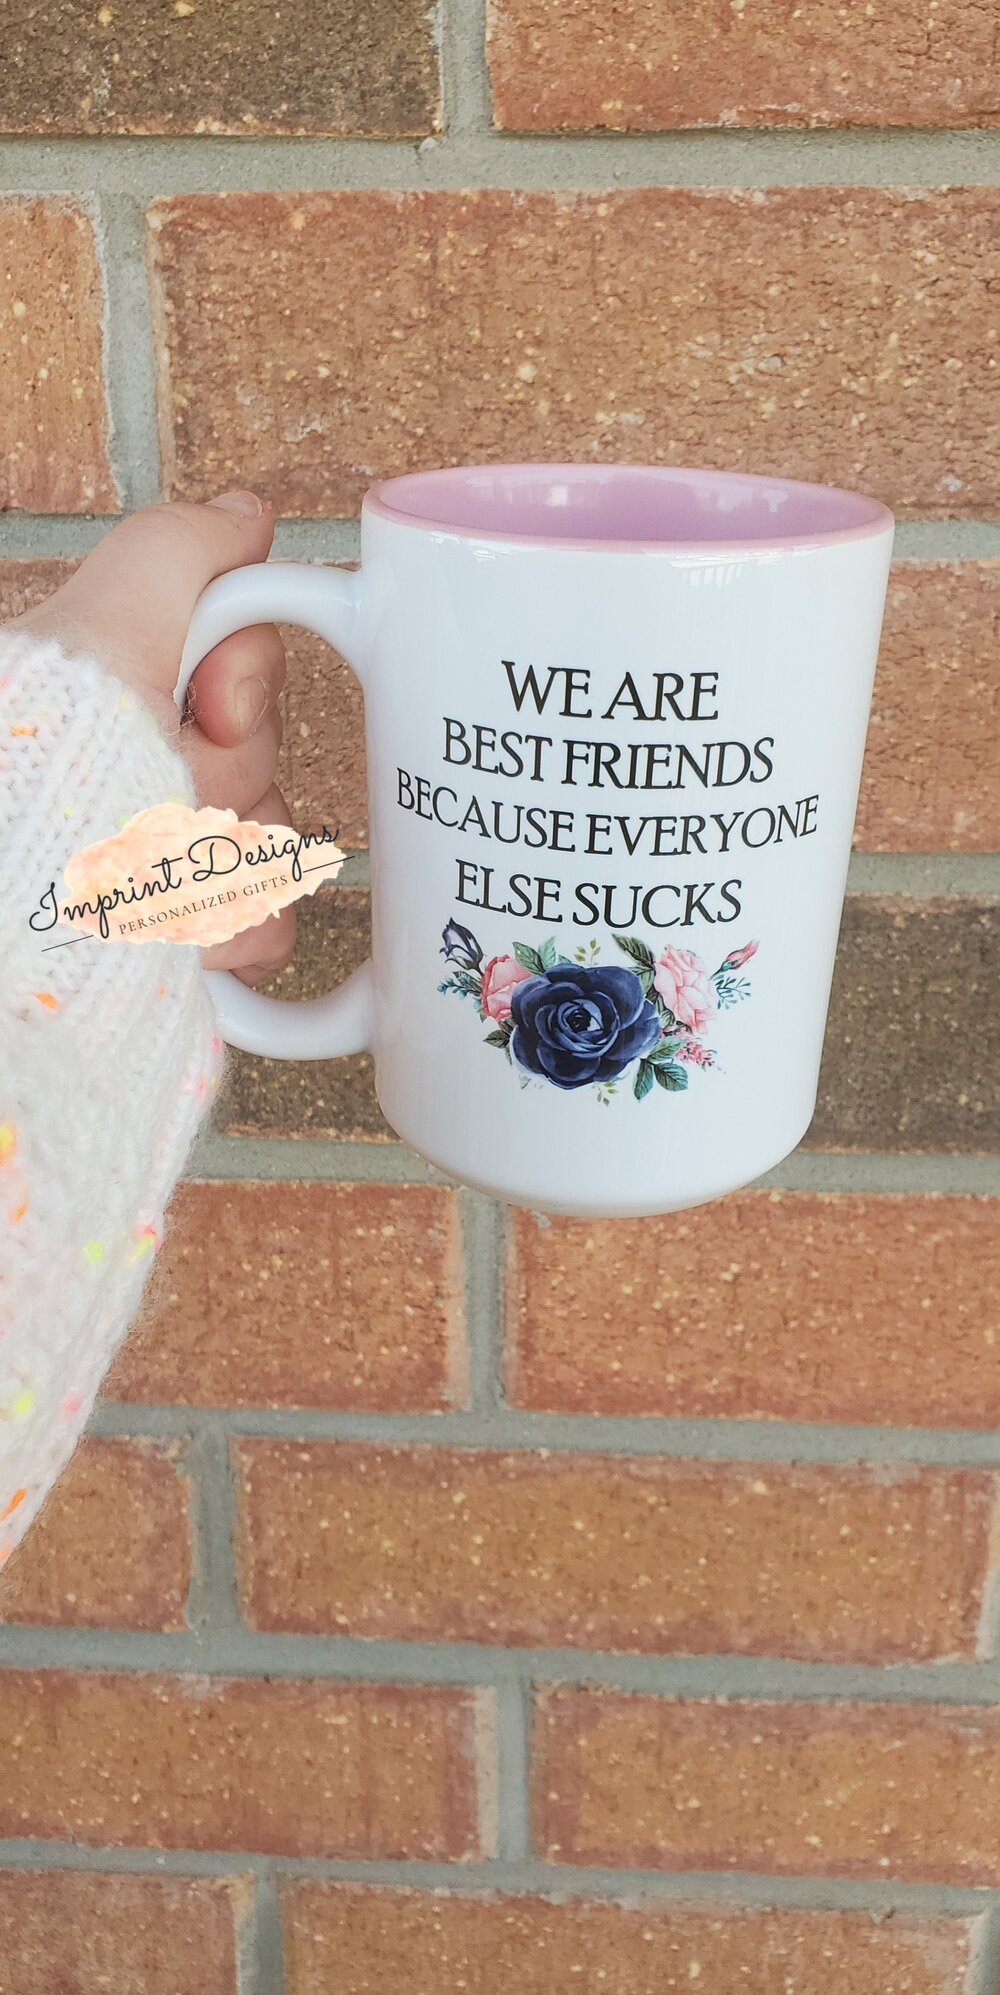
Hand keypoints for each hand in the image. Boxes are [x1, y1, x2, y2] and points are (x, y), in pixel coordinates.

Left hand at [10, 492, 292, 983]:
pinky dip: (234, 934)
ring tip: (154, 870)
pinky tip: (180, 928)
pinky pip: (267, 932)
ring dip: (226, 861)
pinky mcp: (192, 949)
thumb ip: (174, 554)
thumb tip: (243, 517)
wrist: (19, 912)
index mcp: (130, 704)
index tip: (213, 709)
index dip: (245, 686)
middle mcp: (149, 784)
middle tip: (166, 787)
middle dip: (228, 775)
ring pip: (270, 851)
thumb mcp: (99, 630)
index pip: (247, 675)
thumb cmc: (41, 768)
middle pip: (263, 764)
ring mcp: (171, 873)